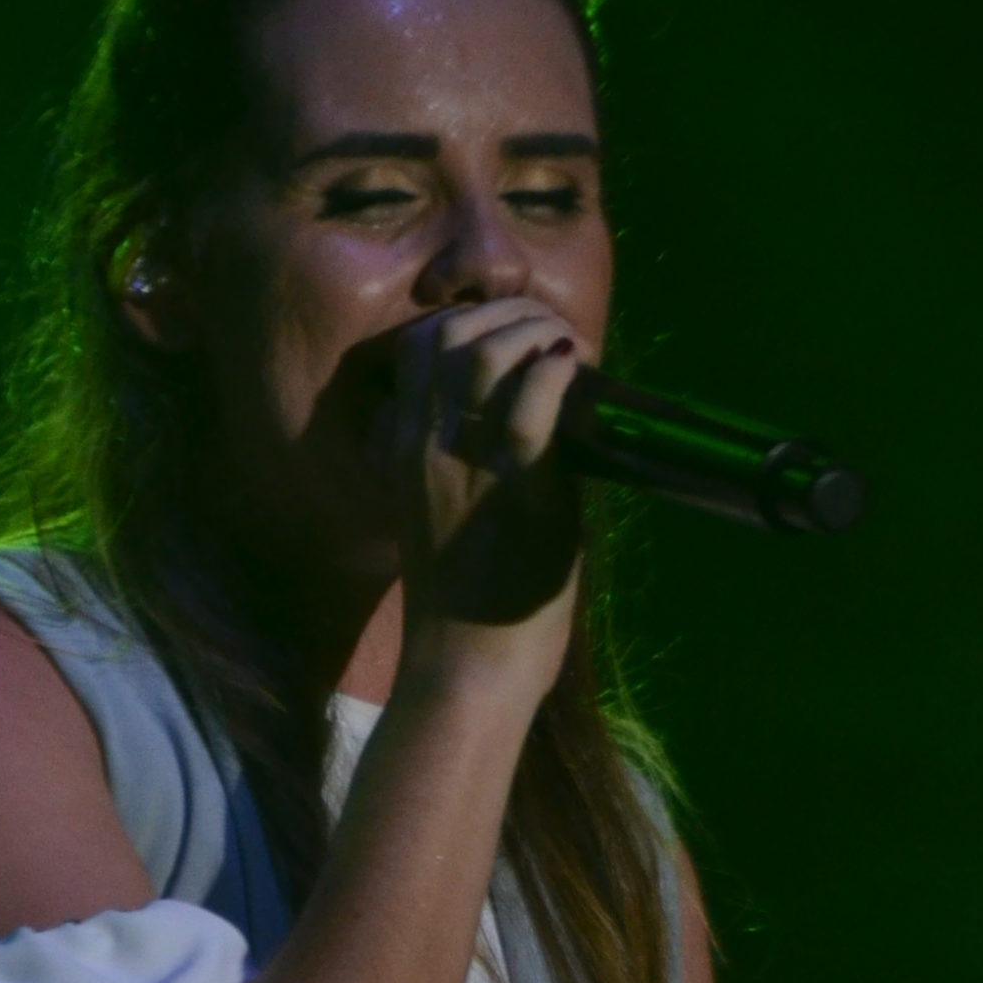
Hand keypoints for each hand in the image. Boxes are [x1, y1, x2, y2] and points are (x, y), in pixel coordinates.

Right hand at [384, 298, 584, 706]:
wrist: (466, 668)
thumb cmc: (469, 605)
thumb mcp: (444, 516)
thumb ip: (463, 463)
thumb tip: (527, 416)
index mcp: (404, 451)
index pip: (417, 348)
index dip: (468, 320)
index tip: (513, 333)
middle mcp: (424, 446)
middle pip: (450, 334)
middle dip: (508, 313)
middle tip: (552, 334)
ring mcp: (462, 464)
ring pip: (486, 354)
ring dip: (536, 335)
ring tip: (570, 352)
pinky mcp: (513, 489)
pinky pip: (529, 406)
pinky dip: (557, 375)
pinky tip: (578, 373)